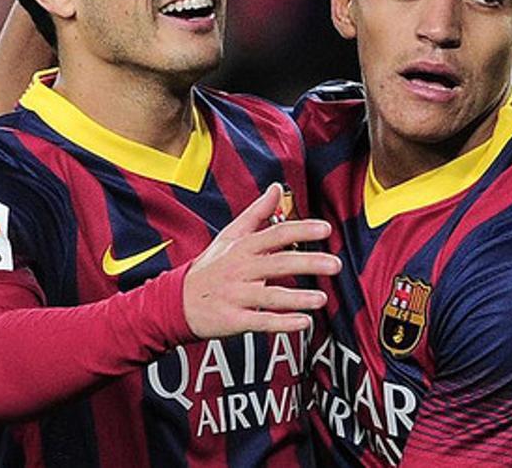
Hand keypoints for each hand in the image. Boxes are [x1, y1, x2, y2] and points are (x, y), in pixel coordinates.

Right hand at [183, 183, 339, 336]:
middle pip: (278, 263)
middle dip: (308, 263)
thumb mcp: (230, 236)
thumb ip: (257, 213)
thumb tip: (277, 187)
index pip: (276, 234)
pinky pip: (260, 321)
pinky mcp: (233, 319)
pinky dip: (282, 323)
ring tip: (322, 299)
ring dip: (297, 298)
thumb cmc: (210, 267)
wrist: (176, 302)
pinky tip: (303, 323)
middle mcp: (240, 269)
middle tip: (336, 265)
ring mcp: (236, 295)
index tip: (326, 229)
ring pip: (270, 296)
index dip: (301, 230)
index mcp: (242, 247)